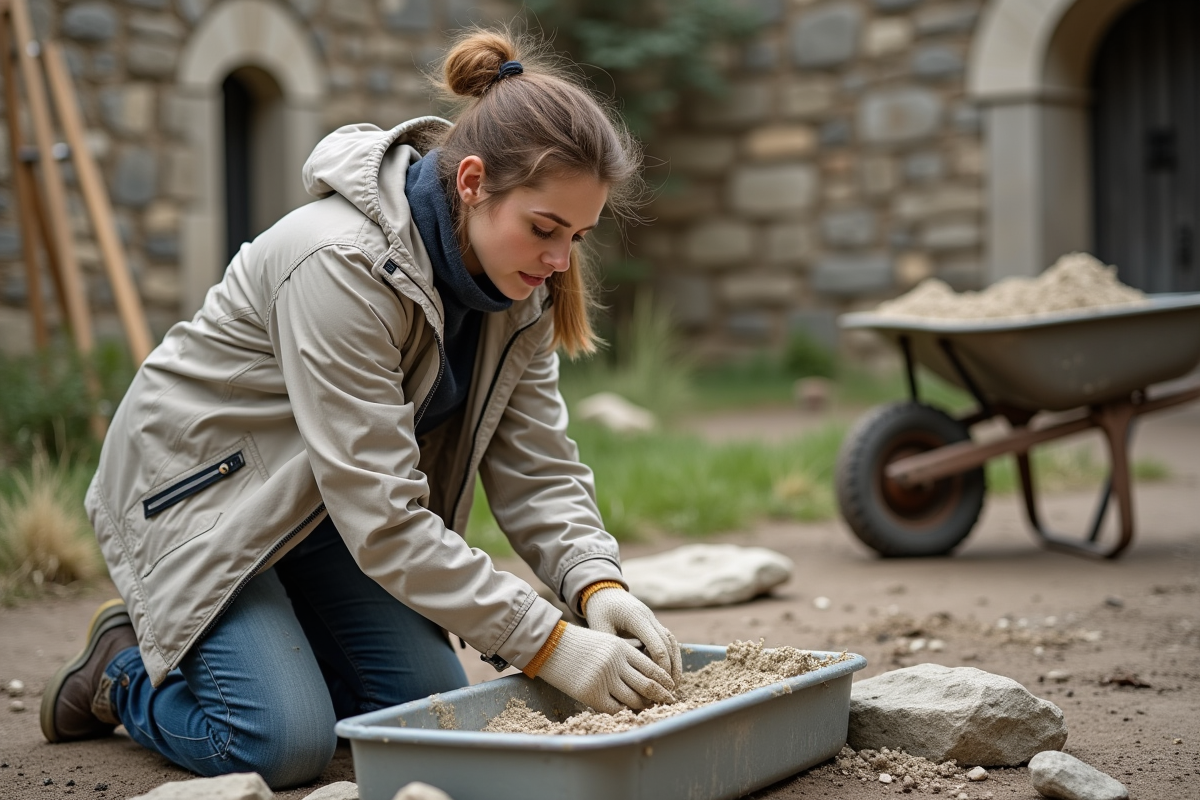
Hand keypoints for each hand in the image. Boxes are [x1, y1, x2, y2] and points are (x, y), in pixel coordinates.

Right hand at [535, 624, 676, 713]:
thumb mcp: (606, 640)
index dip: (664, 680)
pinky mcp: (592, 694)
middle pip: (648, 685)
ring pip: (634, 699)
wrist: (550, 646)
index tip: (671, 688)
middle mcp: (616, 664)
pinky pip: (616, 709)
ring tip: (648, 708)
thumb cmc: (579, 644)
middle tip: (668, 702)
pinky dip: (625, 712)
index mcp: (622, 648)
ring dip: (644, 706)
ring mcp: (604, 680)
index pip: (652, 667)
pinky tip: (628, 712)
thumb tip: (647, 676)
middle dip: (661, 696)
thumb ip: (625, 655)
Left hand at [584, 588, 682, 686]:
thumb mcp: (599, 628)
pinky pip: (668, 639)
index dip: (660, 667)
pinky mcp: (654, 623)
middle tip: (670, 690)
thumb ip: (612, 648)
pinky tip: (670, 672)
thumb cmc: (599, 611)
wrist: (604, 591)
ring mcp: (653, 619)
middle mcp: (649, 617)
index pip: (656, 645)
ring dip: (675, 663)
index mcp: (637, 618)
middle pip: (668, 645)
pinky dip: (672, 656)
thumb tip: (624, 672)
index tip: (658, 685)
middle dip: (671, 668)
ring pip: (672, 642)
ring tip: (675, 684)